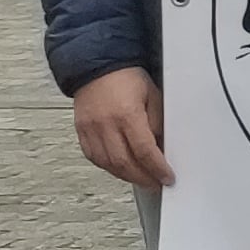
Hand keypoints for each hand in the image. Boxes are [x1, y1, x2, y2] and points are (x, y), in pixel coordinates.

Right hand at [73, 66, 171, 188]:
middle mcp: (106, 125)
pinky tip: (121, 169)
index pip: (144, 150)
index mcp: (127, 114)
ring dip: (126, 176)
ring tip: (142, 179)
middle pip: (124, 162)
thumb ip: (157, 122)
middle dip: (143, 178)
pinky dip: (109, 167)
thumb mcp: (153, 95)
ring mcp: (91, 129)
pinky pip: (94, 157)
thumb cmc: (126, 77)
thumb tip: (163, 147)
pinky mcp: (81, 132)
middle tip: (156, 183)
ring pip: (108, 164)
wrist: (96, 66)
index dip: (157, 169)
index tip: (167, 178)